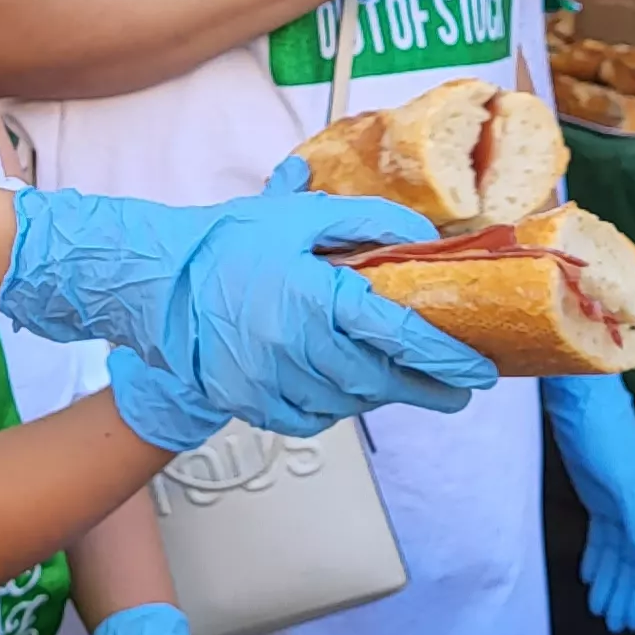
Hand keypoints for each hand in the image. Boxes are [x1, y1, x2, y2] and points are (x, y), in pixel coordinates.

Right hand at [1, 163, 497, 437]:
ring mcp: (271, 381)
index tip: (479, 369)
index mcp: (314, 295)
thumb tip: (422, 236)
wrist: (156, 283)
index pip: (398, 334)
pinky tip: (347, 391)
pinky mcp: (250, 403)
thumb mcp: (299, 216)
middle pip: (383, 380)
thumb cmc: (226, 245)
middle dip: (430, 388)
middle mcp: (295, 345)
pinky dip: (336, 409)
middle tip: (459, 390)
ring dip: (383, 396)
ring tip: (403, 384)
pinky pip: (311, 418)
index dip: (445, 356)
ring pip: (350, 402)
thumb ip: (365, 222)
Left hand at [541, 373, 634, 632]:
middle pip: (634, 560)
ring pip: (617, 550)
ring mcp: (617, 497)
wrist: (581, 393)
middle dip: (625, 593)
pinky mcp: (596, 489)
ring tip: (601, 607)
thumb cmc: (603, 433)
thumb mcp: (625, 483)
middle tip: (614, 624)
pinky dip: (597, 555)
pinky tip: (589, 572)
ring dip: (610, 579)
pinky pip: (601, 533)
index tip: (632, 622)